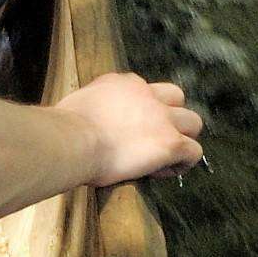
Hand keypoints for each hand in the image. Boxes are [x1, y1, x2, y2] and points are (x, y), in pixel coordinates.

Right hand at [62, 71, 204, 185]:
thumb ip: (92, 108)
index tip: (129, 128)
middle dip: (171, 117)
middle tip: (153, 139)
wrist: (73, 141)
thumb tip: (84, 121)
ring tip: (164, 158)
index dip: (143, 109)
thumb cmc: (65, 129)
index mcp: (123, 83)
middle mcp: (147, 94)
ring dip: (182, 139)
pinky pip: (193, 151)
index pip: (145, 89)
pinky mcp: (171, 142)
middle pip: (176, 97)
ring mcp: (162, 117)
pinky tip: (161, 172)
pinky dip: (182, 163)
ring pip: (193, 122)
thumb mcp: (79, 104)